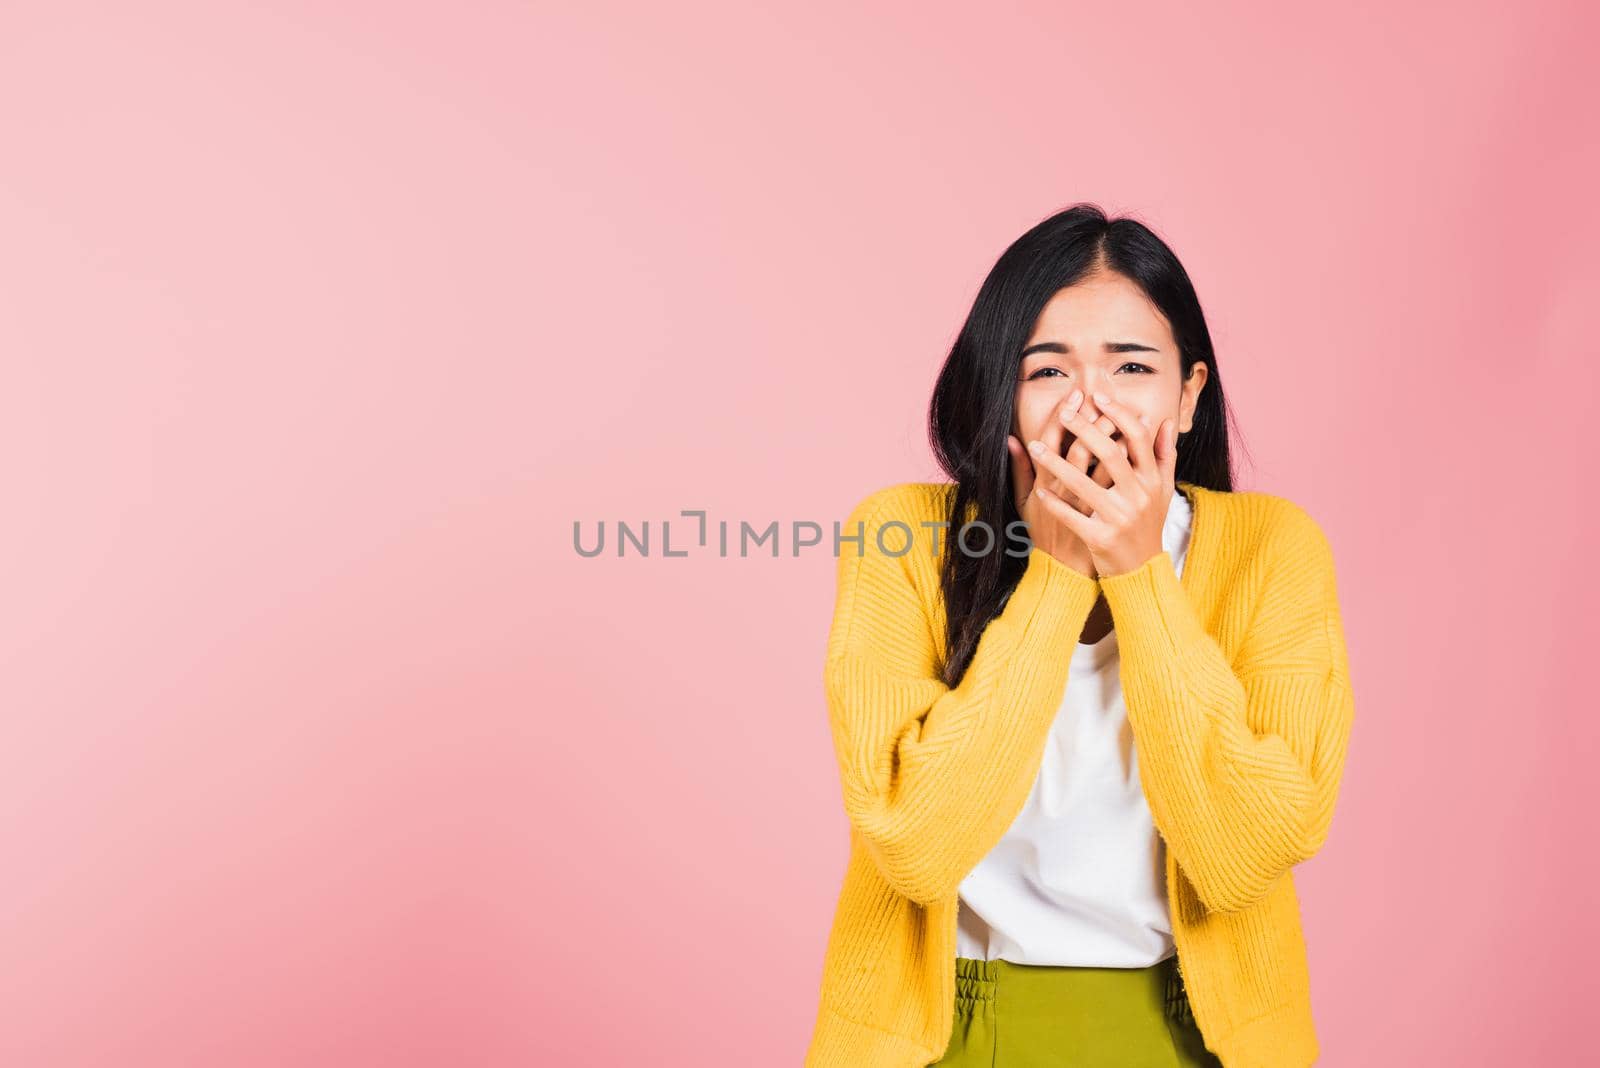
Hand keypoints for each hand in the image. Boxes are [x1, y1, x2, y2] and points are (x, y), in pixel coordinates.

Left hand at [1025, 391, 1177, 577]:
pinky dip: (1053, 503)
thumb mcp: (1162, 490)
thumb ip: (1164, 455)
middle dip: (1084, 430)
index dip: (1118, 414)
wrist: (1141, 571)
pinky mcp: (1101, 538)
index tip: (1097, 397)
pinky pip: (1071, 516)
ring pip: (1084, 483)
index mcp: (1151, 480)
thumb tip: (1166, 421)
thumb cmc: (1148, 525)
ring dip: (1056, 463)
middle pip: (1110, 453)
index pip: (1137, 438)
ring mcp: (1119, 518)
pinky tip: (1039, 489)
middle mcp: (1138, 496)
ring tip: (1035, 447)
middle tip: (1062, 412)